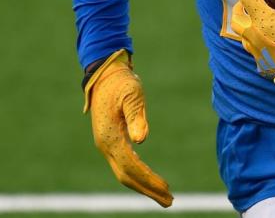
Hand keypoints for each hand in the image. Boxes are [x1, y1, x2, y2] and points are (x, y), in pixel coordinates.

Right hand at [82, 50, 172, 206]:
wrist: (105, 74)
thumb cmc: (121, 83)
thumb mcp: (132, 95)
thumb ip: (136, 117)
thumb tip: (141, 140)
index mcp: (110, 137)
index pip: (132, 167)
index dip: (149, 180)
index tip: (168, 189)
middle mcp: (105, 145)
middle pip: (126, 176)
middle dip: (147, 190)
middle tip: (169, 201)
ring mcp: (106, 144)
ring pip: (124, 172)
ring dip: (143, 185)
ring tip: (163, 195)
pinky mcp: (109, 141)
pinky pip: (123, 164)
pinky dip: (137, 175)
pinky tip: (148, 178)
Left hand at [227, 0, 274, 90]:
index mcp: (264, 19)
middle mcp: (255, 36)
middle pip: (237, 18)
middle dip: (240, 6)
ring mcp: (259, 55)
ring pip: (244, 37)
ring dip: (248, 25)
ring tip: (258, 20)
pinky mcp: (265, 68)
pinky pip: (256, 53)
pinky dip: (259, 43)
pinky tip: (271, 42)